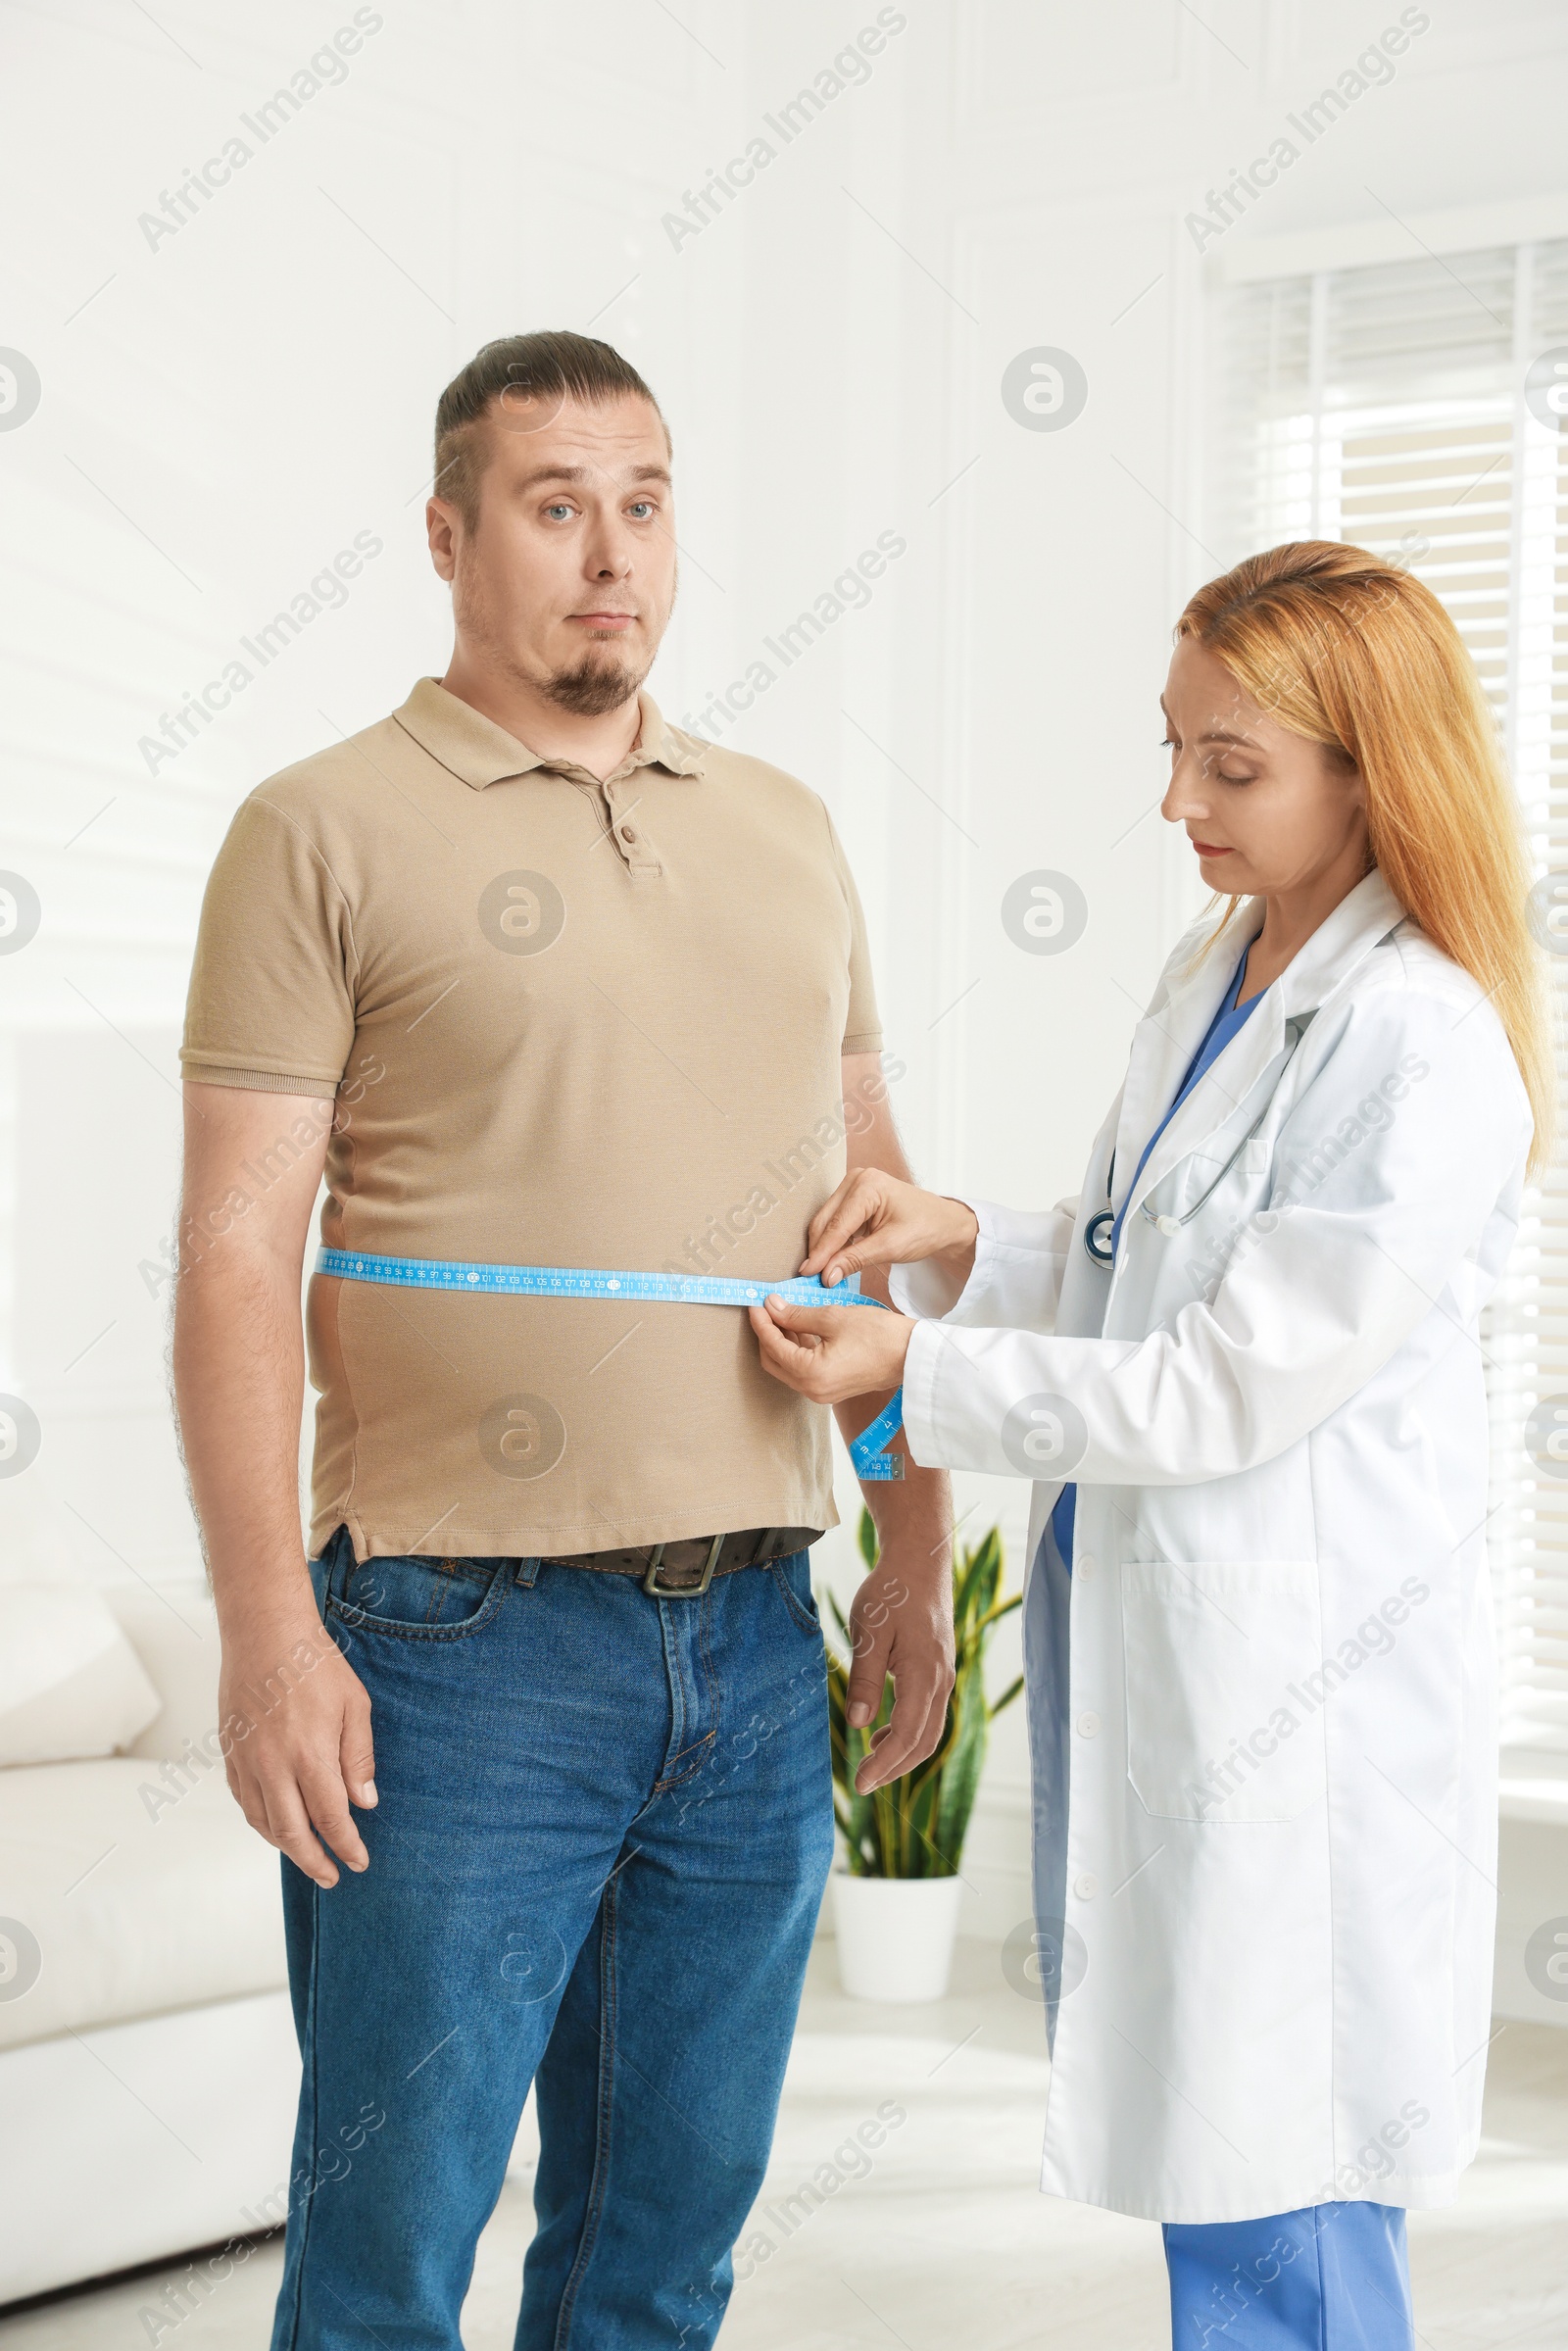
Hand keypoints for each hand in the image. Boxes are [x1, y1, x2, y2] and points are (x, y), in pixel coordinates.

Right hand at [218, 1607, 376, 1887]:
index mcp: (310, 1755)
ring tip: (308, 1856)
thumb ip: (359, 1758)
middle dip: (315, 1862)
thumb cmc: (315, 1665)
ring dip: (286, 1847)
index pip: (331, 1818)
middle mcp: (273, 1766)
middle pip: (292, 1834)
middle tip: (333, 1876)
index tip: (359, 1862)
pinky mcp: (229, 1754)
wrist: (264, 1633)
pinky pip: (244, 1801)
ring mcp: (247, 1762)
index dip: (346, 1846)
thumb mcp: (354, 1706)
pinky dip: (261, 1822)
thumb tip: (365, 1803)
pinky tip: (276, 1825)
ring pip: (263, 1823)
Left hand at [749, 1294, 914, 1403]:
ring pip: (787, 1367)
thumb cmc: (879, 1335)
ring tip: (782, 1313)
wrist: (912, 1355)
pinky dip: (796, 1350)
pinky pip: (803, 1371)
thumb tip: (772, 1306)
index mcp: (811, 1374)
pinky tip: (800, 1328)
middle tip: (765, 1308)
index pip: (772, 1346)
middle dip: (766, 1334)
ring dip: (780, 1341)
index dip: (761, 1322)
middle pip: (773, 1361)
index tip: (756, 1302)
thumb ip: (797, 1314)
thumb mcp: (833, 1317)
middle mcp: (812, 1390)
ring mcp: (822, 1392)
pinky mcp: (831, 1389)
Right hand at [800, 1167, 977, 1288]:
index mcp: (868, 1186)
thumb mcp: (891, 1247)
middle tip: (810, 1277)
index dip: (821, 1252)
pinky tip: (831, 1259)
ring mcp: (854, 1186)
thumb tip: (827, 1275)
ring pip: (827, 1221)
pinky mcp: (853, 1197)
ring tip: (819, 1272)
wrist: (944, 1222)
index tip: (808, 1274)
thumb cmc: (926, 1228)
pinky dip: (832, 1241)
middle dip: (819, 1250)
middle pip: (826, 1220)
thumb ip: (855, 1259)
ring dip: (823, 1246)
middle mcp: (857, 1179)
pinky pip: (835, 1221)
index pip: (837, 1225)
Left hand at [844, 1540, 954, 1791]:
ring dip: (903, 1753)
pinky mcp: (940, 1670)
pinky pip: (930, 1714)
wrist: (920, 1562)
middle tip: (862, 1783)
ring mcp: (944, 1676)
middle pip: (924, 1741)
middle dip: (895, 1768)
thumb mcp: (869, 1631)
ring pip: (930, 1730)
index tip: (860, 1784)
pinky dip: (909, 1733)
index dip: (885, 1764)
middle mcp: (941, 1681)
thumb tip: (859, 1724)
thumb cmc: (891, 1593)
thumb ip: (866, 1679)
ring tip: (870, 1762)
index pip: (908, 1735)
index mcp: (924, 1674)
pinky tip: (883, 1732)